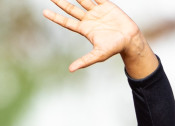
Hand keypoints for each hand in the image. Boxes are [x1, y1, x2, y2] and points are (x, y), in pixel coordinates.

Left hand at [42, 0, 157, 75]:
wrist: (130, 39)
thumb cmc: (114, 48)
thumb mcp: (98, 55)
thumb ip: (85, 61)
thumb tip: (71, 70)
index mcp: (85, 29)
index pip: (66, 22)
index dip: (55, 17)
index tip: (44, 11)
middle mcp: (89, 19)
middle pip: (71, 9)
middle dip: (60, 2)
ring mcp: (97, 11)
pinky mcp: (106, 5)